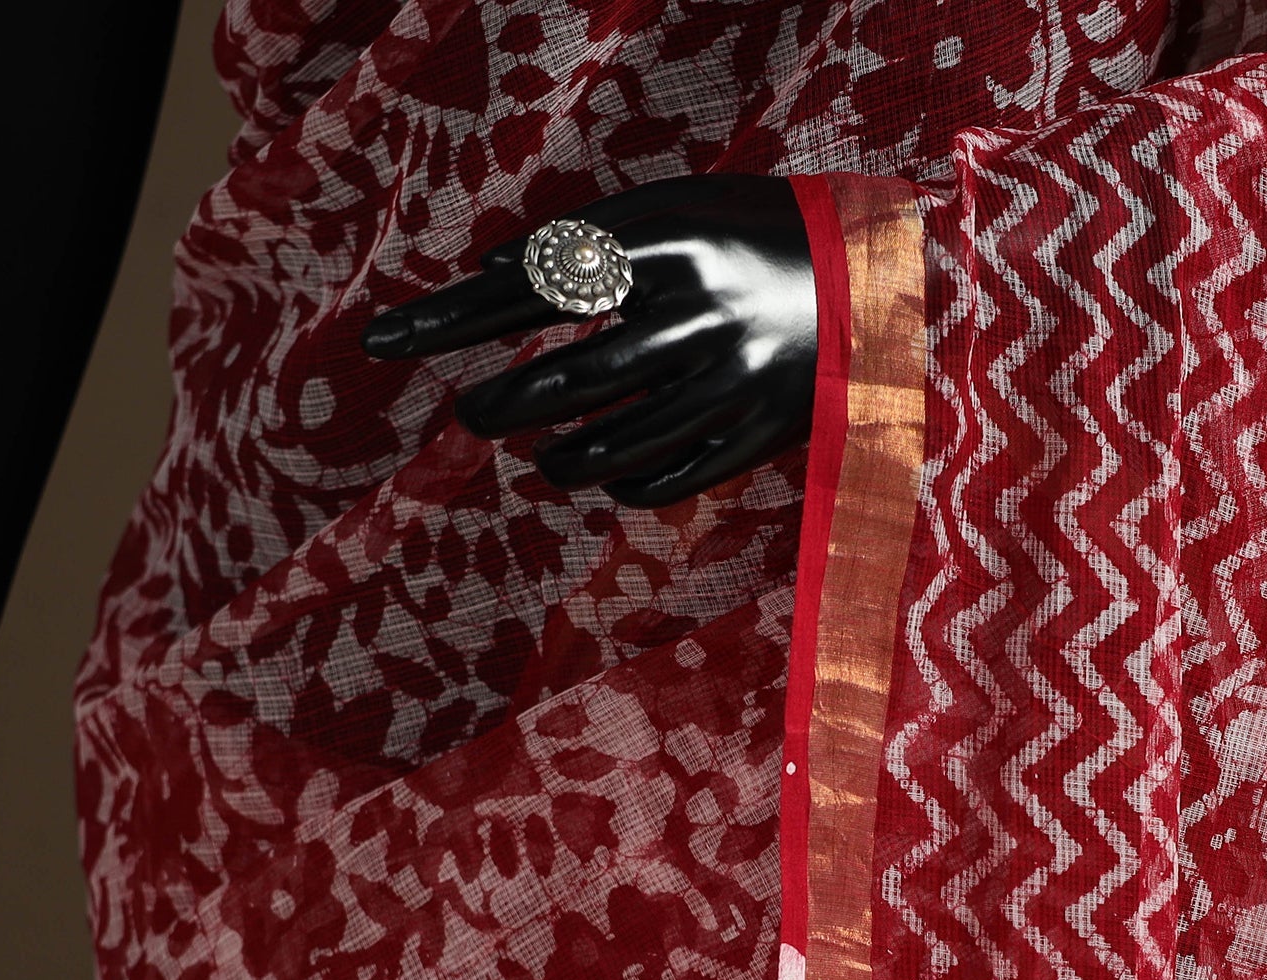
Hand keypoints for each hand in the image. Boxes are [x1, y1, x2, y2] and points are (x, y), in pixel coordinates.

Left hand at [362, 174, 816, 508]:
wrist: (880, 285)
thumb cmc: (757, 235)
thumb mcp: (679, 208)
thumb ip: (591, 236)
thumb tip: (492, 269)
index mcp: (672, 245)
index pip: (535, 284)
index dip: (455, 315)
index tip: (386, 337)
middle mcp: (699, 316)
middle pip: (570, 379)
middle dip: (503, 404)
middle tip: (470, 414)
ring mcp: (732, 383)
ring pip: (615, 442)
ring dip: (558, 457)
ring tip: (532, 456)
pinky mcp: (759, 435)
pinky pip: (670, 478)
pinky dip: (622, 485)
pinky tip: (596, 479)